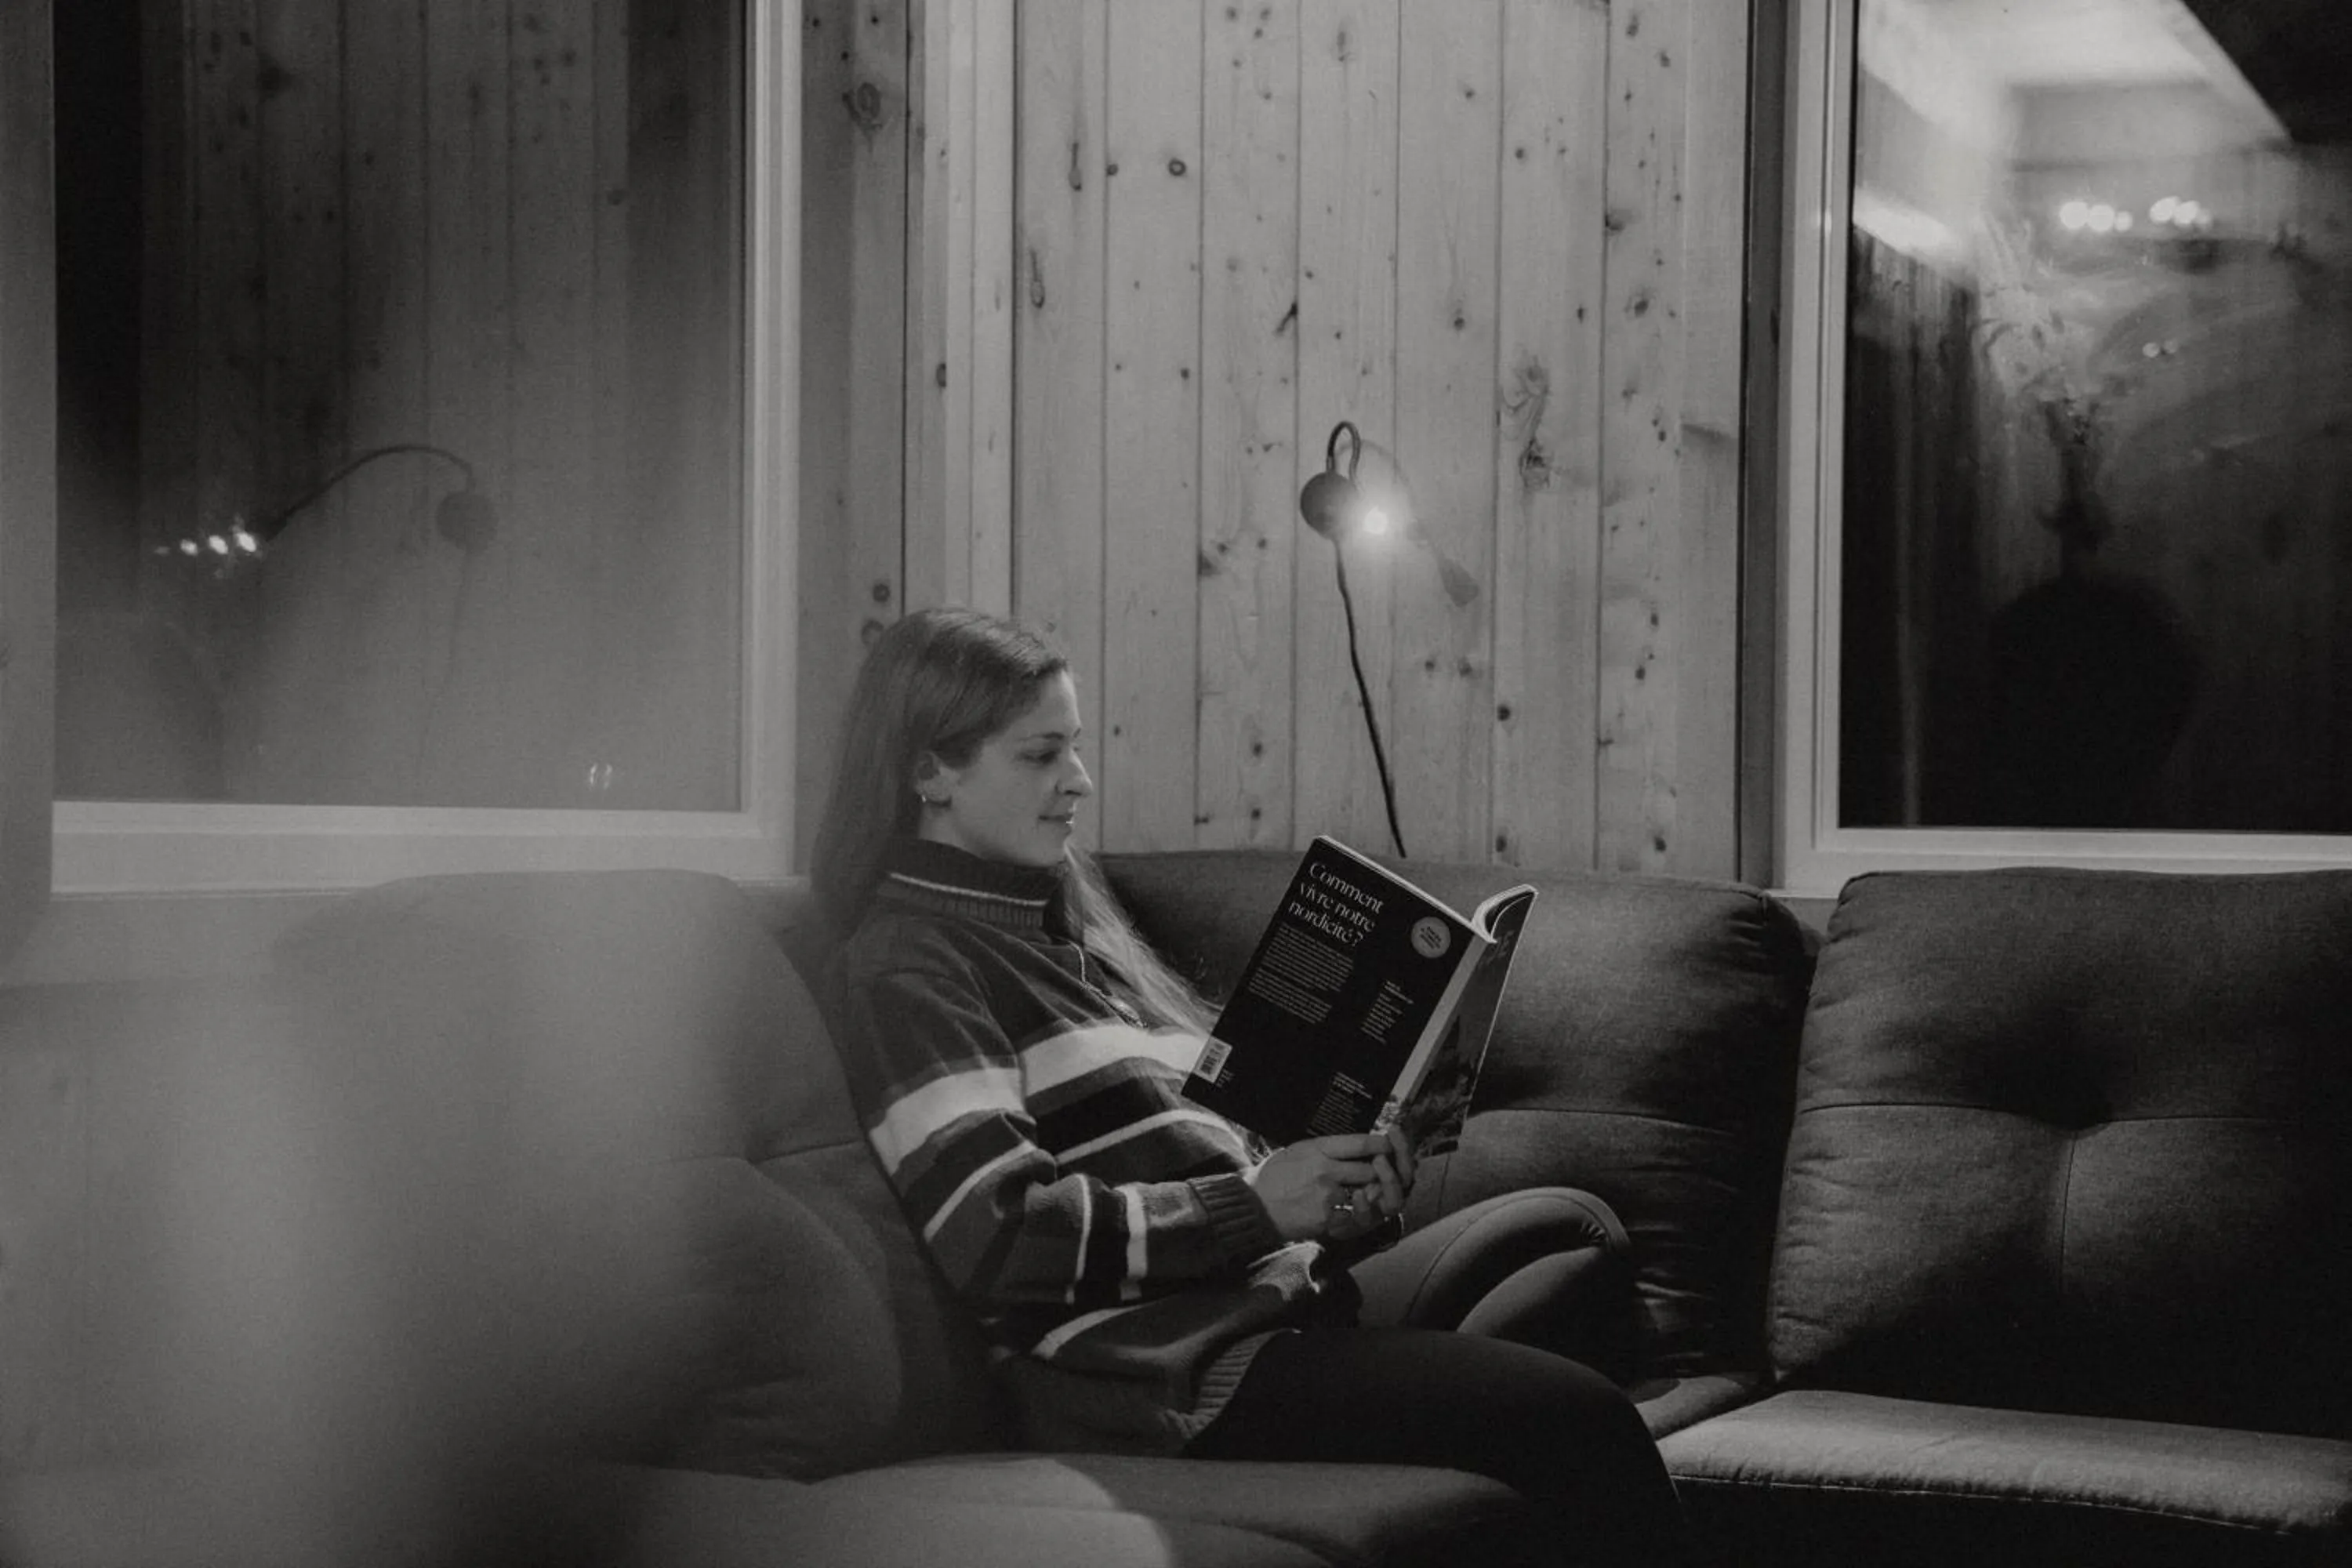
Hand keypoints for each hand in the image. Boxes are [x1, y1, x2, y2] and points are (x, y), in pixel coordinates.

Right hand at [1245, 1131, 1411, 1242]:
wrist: (1253, 1206)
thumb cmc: (1273, 1176)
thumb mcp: (1297, 1150)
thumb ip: (1325, 1148)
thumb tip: (1352, 1146)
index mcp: (1317, 1149)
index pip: (1360, 1144)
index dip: (1381, 1145)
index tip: (1388, 1145)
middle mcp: (1325, 1170)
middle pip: (1370, 1169)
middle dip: (1379, 1173)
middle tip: (1380, 1173)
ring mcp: (1327, 1196)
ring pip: (1365, 1194)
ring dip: (1368, 1194)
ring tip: (1364, 1192)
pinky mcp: (1326, 1218)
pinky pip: (1353, 1215)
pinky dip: (1353, 1213)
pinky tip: (1345, 1210)